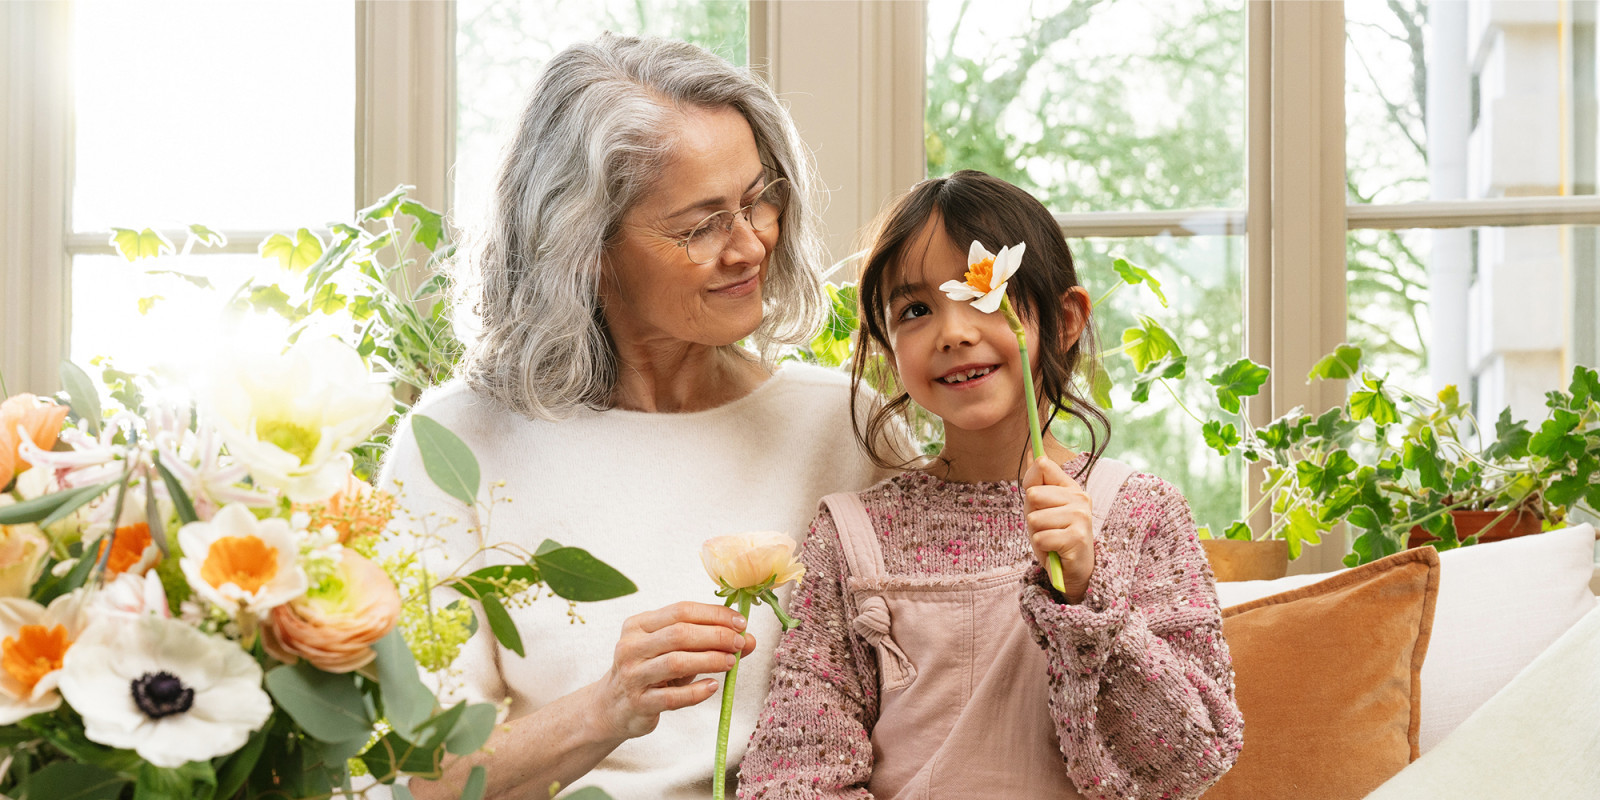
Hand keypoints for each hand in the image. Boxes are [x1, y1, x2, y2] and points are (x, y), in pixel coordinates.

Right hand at [589, 601, 755, 740]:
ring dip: (709, 660)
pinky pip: (672, 697)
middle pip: (679, 633)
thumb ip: (707, 642)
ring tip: (731, 662)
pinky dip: (696, 691)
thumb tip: (749, 639)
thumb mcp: (673, 651)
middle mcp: (631, 646)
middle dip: (716, 636)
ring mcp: (632, 675)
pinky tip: (712, 687)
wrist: (612, 708)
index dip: (714, 614)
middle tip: (740, 643)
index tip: (740, 623)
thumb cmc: (649, 672)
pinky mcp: (638, 703)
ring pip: (676, 662)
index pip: (681, 610)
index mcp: (638, 625)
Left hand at [1022, 456, 1093, 602]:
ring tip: (1051, 538)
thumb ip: (1037, 482)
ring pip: (1035, 518)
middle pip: (1033, 494)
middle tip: (1047, 526)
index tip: (1037, 499)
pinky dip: (1042, 546)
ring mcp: (1080, 517)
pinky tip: (1056, 550)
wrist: (1074, 571)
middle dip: (1032, 514)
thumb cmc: (1056, 537)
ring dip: (1037, 533)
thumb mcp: (1042, 508)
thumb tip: (1033, 452)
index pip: (1043, 466)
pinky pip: (1041, 537)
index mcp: (1071, 487)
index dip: (1031, 482)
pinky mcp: (1077, 538)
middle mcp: (1080, 498)